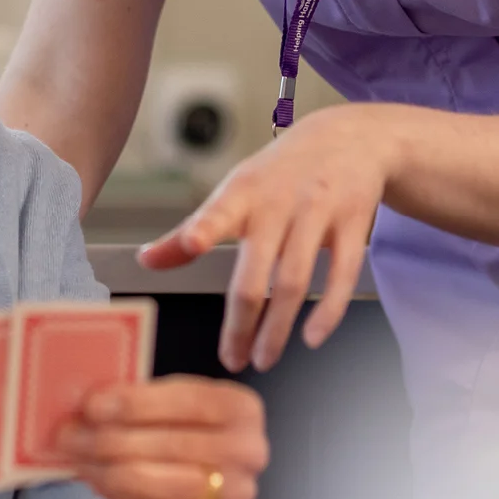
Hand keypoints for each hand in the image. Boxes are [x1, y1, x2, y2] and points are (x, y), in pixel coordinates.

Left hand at [55, 377, 266, 498]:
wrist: (207, 476)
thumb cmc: (182, 431)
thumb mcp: (172, 404)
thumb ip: (139, 401)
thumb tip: (85, 404)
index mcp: (243, 408)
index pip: (188, 400)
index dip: (137, 404)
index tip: (92, 406)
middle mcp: (250, 452)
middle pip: (173, 444)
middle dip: (113, 439)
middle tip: (71, 435)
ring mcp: (236, 495)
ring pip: (166, 483)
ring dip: (112, 470)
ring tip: (79, 458)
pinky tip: (98, 482)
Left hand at [138, 103, 396, 371]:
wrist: (347, 139)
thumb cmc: (278, 174)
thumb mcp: (234, 193)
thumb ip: (190, 230)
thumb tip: (146, 261)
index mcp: (243, 193)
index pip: (219, 211)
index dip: (204, 228)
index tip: (192, 244)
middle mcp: (280, 201)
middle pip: (257, 270)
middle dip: (241, 321)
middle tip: (231, 359)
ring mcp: (318, 212)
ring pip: (295, 279)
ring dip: (278, 327)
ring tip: (263, 358)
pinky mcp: (352, 224)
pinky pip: (341, 275)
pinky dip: (327, 312)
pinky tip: (312, 338)